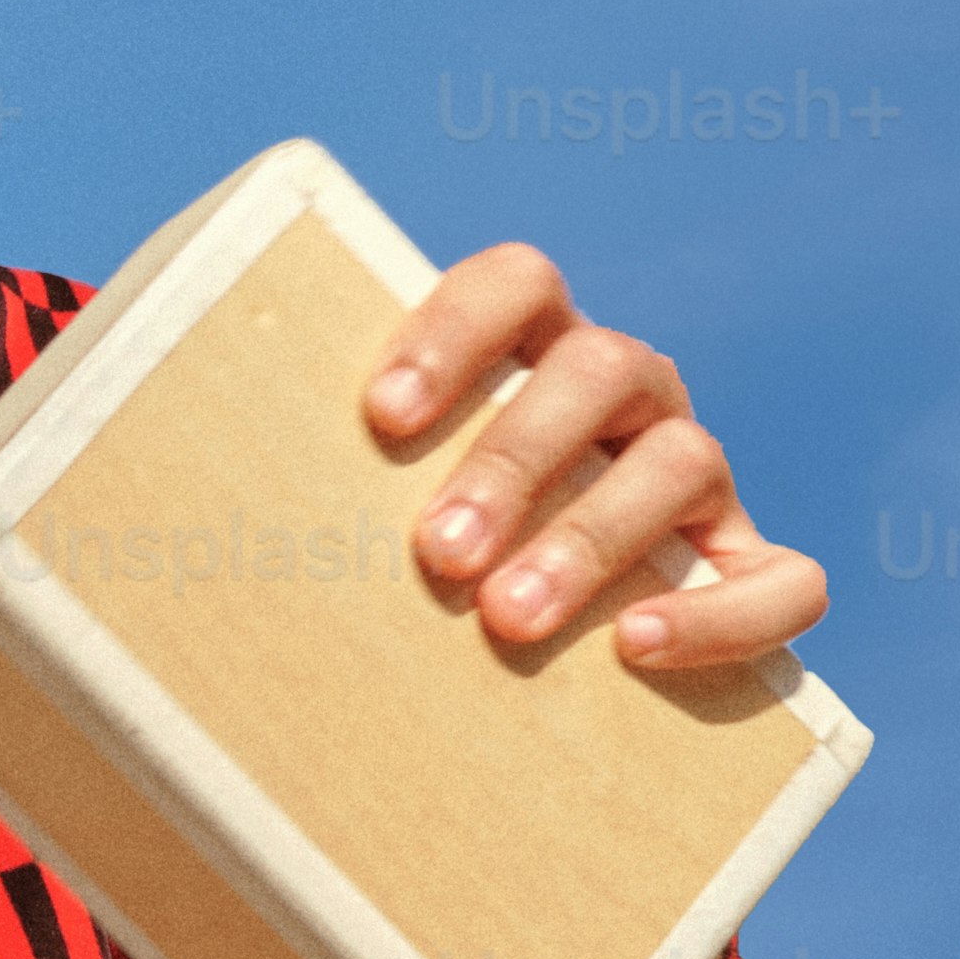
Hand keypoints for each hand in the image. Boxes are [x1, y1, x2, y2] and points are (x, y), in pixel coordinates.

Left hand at [361, 251, 830, 674]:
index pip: (520, 282)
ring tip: (507, 619)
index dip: (458, 330)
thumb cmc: (417, 571)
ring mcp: (697, 478)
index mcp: (537, 352)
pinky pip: (783, 581)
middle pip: (597, 371)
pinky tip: (636, 647)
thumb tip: (175, 502)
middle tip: (436, 556)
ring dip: (591, 536)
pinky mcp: (750, 570)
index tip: (383, 416)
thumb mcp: (369, 511)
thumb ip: (317, 485)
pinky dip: (720, 611)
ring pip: (684, 458)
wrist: (519, 676)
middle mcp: (627, 396)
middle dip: (514, 460)